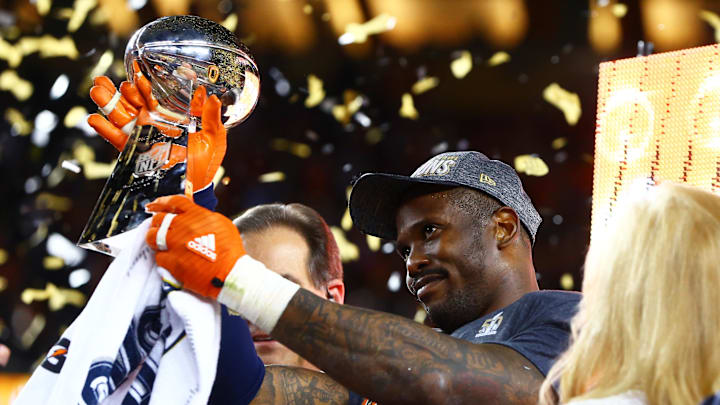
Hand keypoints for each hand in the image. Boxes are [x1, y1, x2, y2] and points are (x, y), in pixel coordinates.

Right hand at [88, 64, 225, 191]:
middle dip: (118, 90)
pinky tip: (94, 118)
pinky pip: (116, 139)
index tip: (136, 71)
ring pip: (120, 116)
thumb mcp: (212, 138)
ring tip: (97, 90)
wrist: (194, 187)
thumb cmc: (205, 164)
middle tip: (105, 79)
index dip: (143, 83)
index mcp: (170, 118)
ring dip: (107, 103)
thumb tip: (212, 96)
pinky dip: (104, 129)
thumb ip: (210, 117)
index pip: (153, 96)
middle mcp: (152, 125)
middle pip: (131, 103)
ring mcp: (141, 137)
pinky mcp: (133, 151)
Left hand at [145, 195, 244, 297]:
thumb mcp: (221, 223)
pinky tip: (171, 259)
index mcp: (196, 215)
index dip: (162, 202)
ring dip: (154, 238)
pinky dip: (163, 258)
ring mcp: (175, 244)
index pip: (174, 202)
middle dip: (157, 222)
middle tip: (159, 227)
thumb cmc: (230, 250)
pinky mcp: (172, 262)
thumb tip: (193, 217)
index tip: (155, 205)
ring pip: (152, 236)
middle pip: (159, 218)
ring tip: (159, 242)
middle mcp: (183, 227)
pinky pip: (159, 256)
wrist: (230, 272)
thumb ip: (203, 217)